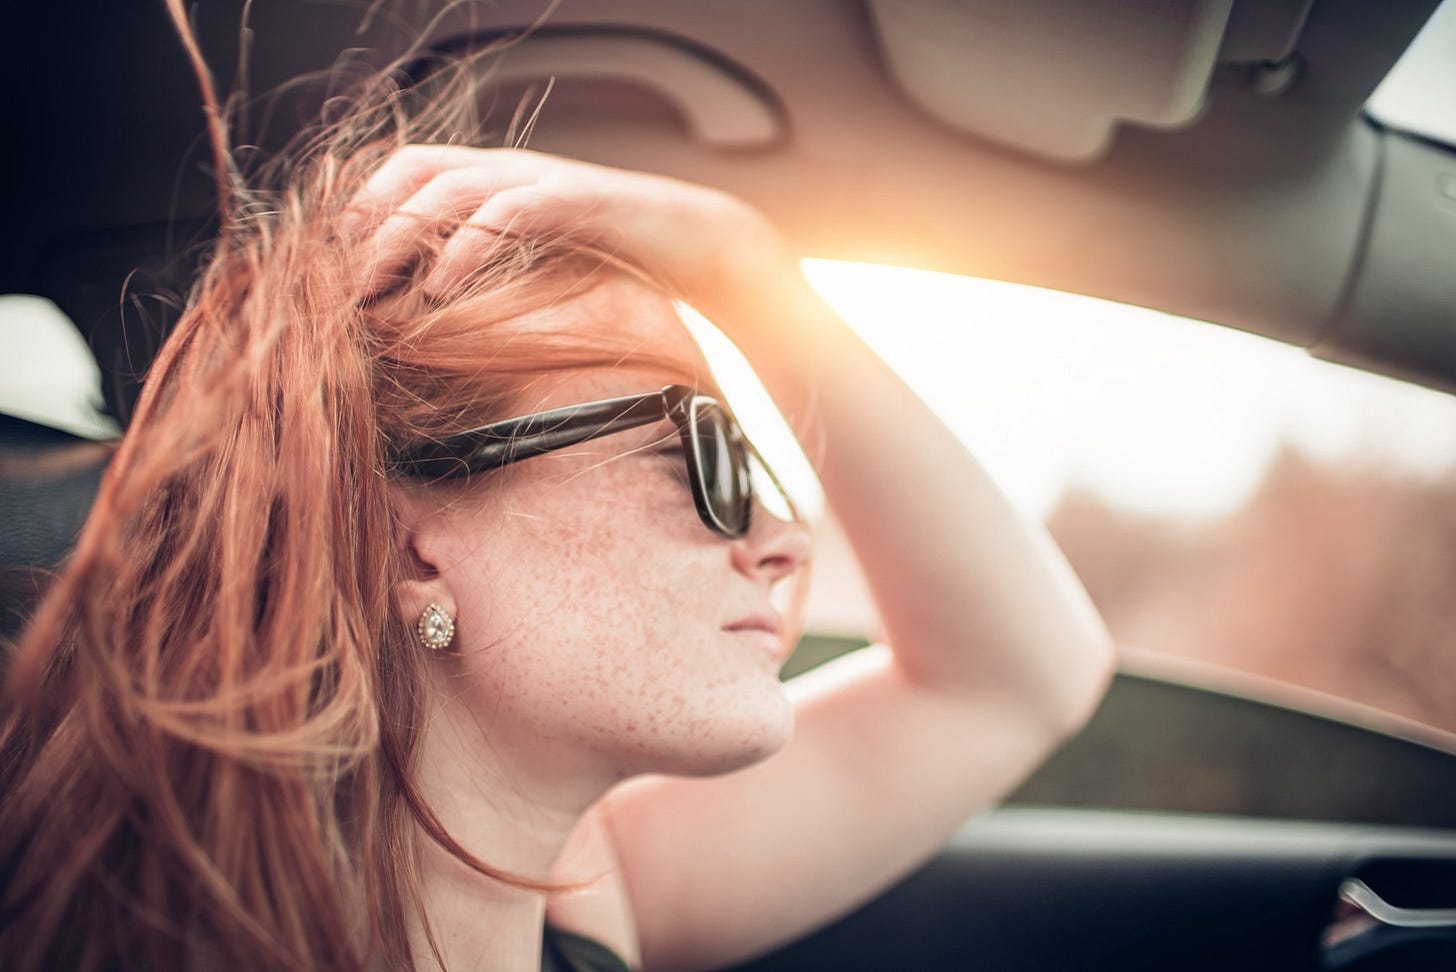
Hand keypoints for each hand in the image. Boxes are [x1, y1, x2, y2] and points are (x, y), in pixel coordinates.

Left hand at [342, 145, 797, 316]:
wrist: (702, 242)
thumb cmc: (625, 259)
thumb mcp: (547, 258)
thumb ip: (500, 264)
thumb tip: (440, 306)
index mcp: (500, 176)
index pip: (412, 167)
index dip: (367, 202)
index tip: (337, 256)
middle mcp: (513, 167)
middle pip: (416, 171)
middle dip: (370, 224)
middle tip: (343, 282)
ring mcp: (542, 180)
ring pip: (448, 189)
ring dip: (402, 237)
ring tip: (374, 287)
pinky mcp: (573, 202)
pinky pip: (504, 213)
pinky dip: (463, 249)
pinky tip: (440, 287)